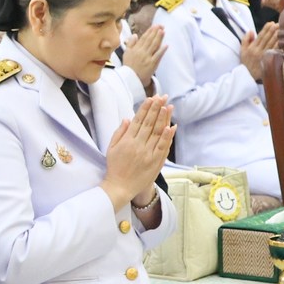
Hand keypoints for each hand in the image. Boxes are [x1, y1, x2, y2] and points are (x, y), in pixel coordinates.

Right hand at [102, 96, 174, 210]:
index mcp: (127, 141)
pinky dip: (167, 137)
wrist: (120, 187)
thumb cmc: (114, 167)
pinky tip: (171, 126)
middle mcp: (138, 145)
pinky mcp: (155, 162)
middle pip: (149, 123)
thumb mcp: (111, 148)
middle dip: (156, 108)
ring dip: (163, 118)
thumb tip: (128, 118)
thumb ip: (119, 132)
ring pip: (157, 133)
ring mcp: (148, 154)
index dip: (146, 108)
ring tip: (168, 106)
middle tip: (162, 97)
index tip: (151, 98)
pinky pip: (163, 147)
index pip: (138, 120)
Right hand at [121, 25, 166, 83]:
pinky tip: (166, 45)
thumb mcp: (126, 53)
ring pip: (154, 46)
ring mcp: (147, 58)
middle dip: (155, 32)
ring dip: (159, 38)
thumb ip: (130, 43)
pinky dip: (162, 50)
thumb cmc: (129, 66)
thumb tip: (135, 35)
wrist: (131, 79)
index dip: (150, 31)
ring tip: (163, 31)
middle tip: (161, 25)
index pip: (144, 38)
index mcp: (135, 49)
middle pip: (150, 40)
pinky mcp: (152, 64)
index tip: (155, 26)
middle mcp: (141, 52)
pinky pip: (157, 56)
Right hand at [239, 23, 277, 81]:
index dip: (266, 29)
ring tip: (281, 29)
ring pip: (272, 44)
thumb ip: (245, 40)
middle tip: (279, 23)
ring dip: (277, 36)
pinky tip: (283, 41)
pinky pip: (275, 52)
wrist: (247, 76)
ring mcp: (264, 56)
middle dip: (273, 30)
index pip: (260, 36)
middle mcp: (258, 51)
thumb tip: (251, 31)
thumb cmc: (246, 63)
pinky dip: (279, 46)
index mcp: (252, 48)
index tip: (271, 23)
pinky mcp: (269, 61)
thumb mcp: (242, 51)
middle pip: (267, 39)